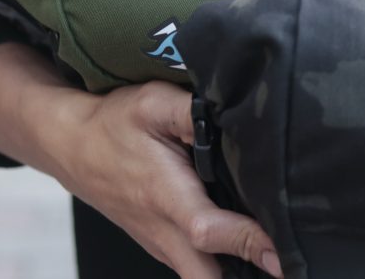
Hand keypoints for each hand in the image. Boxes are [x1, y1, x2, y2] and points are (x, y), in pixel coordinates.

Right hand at [0, 43, 280, 277]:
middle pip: (207, 276)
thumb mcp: (154, 103)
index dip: (248, 244)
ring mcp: (161, 245)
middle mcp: (163, 231)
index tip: (282, 255)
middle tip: (292, 259)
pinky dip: (225, 263)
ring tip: (282, 251)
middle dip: (250, 273)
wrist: (71, 146)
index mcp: (165, 196)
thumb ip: (195, 111)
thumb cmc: (113, 123)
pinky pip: (197, 267)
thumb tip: (238, 115)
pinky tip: (253, 243)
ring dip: (239, 269)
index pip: (208, 231)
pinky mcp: (162, 245)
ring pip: (204, 276)